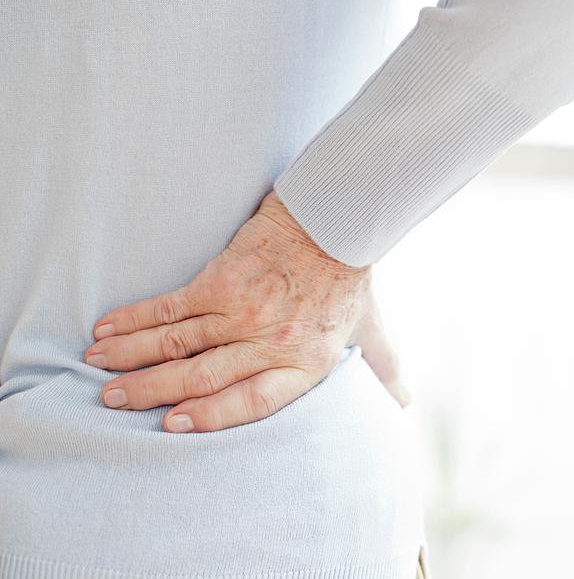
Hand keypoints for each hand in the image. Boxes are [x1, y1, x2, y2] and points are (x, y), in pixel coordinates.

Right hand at [85, 190, 409, 432]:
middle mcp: (271, 341)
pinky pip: (171, 307)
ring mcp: (243, 311)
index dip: (211, 416)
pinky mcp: (222, 279)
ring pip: (177, 343)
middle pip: (202, 376)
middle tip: (113, 403)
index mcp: (306, 362)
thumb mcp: (372, 331)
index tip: (173, 425)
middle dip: (152, 392)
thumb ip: (383, 368)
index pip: (252, 401)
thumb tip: (403, 401)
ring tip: (99, 373)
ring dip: (133, 359)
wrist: (337, 219)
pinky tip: (108, 331)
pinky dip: (137, 320)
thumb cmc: (352, 279)